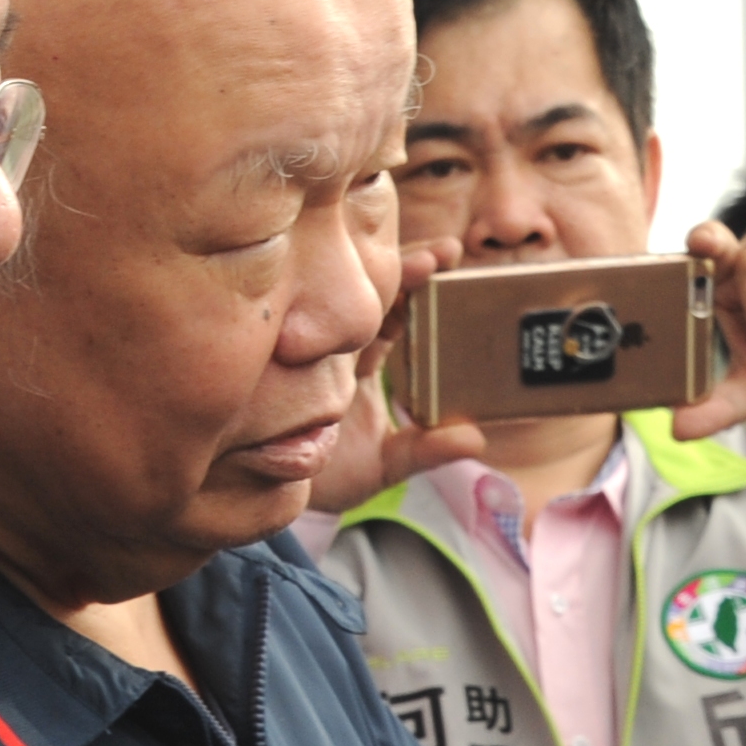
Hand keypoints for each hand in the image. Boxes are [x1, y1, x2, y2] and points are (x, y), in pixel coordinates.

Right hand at [301, 238, 489, 517]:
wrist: (270, 496)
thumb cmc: (328, 476)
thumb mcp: (382, 464)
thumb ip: (425, 450)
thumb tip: (475, 439)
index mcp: (364, 363)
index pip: (396, 313)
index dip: (420, 284)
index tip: (448, 257)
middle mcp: (335, 346)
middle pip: (367, 293)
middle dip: (400, 265)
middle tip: (441, 250)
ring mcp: (305, 347)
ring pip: (332, 298)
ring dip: (362, 273)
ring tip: (401, 254)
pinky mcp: (276, 356)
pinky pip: (292, 320)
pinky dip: (309, 299)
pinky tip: (325, 272)